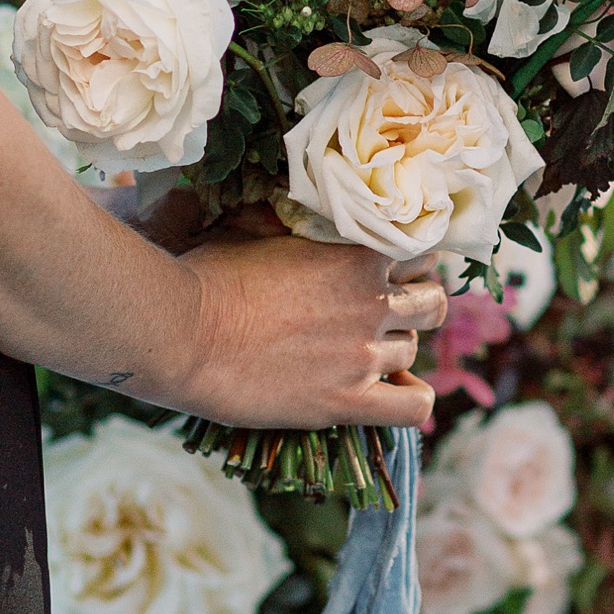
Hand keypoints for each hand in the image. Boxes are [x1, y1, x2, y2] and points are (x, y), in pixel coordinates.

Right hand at [170, 226, 446, 430]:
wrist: (182, 334)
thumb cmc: (207, 275)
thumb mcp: (255, 228)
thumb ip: (294, 221)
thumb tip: (295, 207)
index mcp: (355, 253)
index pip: (422, 252)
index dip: (408, 263)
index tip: (389, 273)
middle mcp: (370, 301)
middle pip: (431, 303)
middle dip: (413, 306)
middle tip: (383, 314)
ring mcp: (362, 353)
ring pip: (414, 350)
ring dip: (396, 350)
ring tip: (365, 351)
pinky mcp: (346, 400)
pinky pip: (414, 407)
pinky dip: (413, 400)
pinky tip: (393, 393)